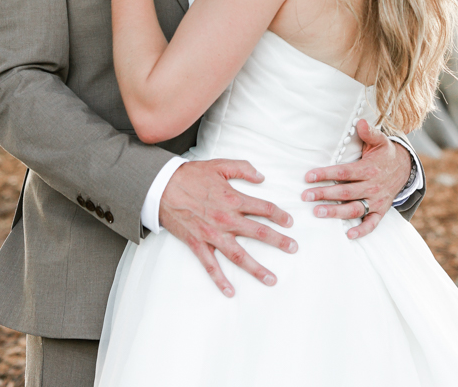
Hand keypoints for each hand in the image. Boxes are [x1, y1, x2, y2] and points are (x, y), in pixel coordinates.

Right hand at [158, 159, 297, 296]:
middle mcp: (226, 219)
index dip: (279, 215)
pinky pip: (211, 266)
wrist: (164, 187)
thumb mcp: (220, 165)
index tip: (290, 222)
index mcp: (233, 199)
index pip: (264, 208)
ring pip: (239, 255)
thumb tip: (262, 177)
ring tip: (272, 279)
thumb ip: (243, 169)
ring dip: (256, 268)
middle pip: (258, 233)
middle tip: (293, 248)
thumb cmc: (192, 175)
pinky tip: (231, 292)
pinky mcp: (198, 244)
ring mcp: (213, 234)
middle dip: (278, 242)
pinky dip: (220, 280)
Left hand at [302, 119, 411, 238]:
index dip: (326, 174)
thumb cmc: (385, 153)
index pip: (344, 172)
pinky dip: (362, 230)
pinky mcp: (381, 211)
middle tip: (306, 196)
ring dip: (336, 212)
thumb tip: (360, 121)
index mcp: (369, 169)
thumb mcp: (380, 140)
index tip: (308, 176)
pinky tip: (348, 234)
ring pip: (355, 208)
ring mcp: (377, 200)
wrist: (405, 168)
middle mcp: (372, 186)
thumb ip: (369, 132)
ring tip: (318, 212)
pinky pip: (372, 223)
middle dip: (324, 194)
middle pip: (345, 192)